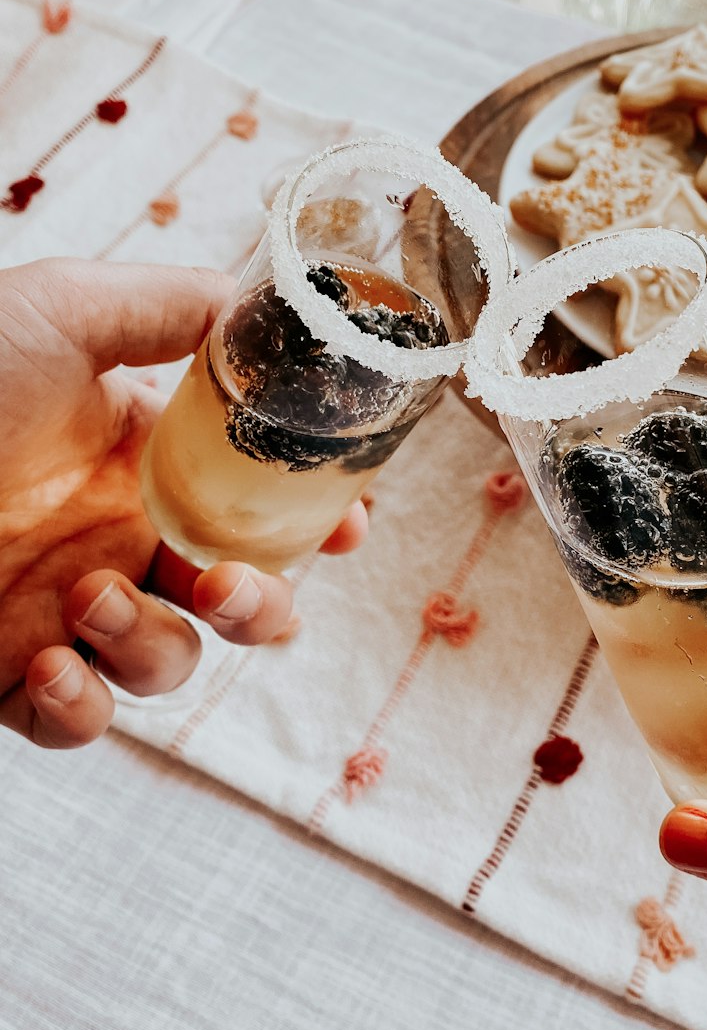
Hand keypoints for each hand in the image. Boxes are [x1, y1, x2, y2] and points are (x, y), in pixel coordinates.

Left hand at [0, 258, 367, 748]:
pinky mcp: (15, 675)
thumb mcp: (61, 313)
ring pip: (172, 664)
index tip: (349, 528)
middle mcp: (122, 541)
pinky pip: (81, 722)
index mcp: (148, 467)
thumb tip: (256, 307)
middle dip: (261, 607)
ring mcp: (72, 613)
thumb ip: (172, 308)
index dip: (319, 525)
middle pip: (241, 601)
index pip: (261, 507)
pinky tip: (49, 666)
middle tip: (224, 585)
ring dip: (152, 644)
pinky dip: (82, 710)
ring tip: (86, 602)